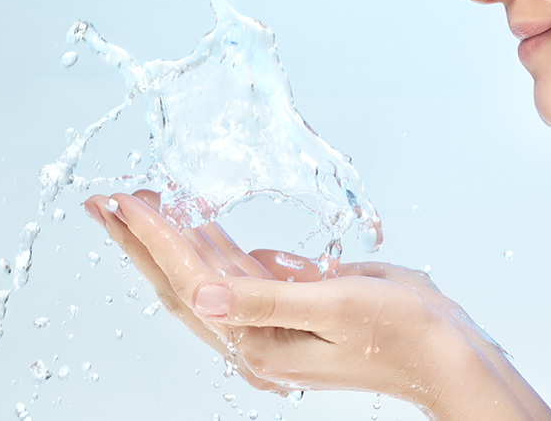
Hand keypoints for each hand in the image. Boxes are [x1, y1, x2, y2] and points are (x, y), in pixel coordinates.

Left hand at [83, 191, 550, 419]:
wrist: (443, 352)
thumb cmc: (400, 331)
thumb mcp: (337, 304)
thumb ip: (267, 299)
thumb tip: (203, 296)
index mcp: (259, 339)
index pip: (190, 278)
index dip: (153, 236)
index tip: (124, 199)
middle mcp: (255, 336)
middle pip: (180, 281)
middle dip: (141, 239)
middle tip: (107, 201)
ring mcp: (270, 325)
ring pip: (204, 276)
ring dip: (171, 239)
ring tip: (142, 205)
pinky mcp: (288, 311)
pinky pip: (238, 275)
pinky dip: (212, 247)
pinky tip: (200, 226)